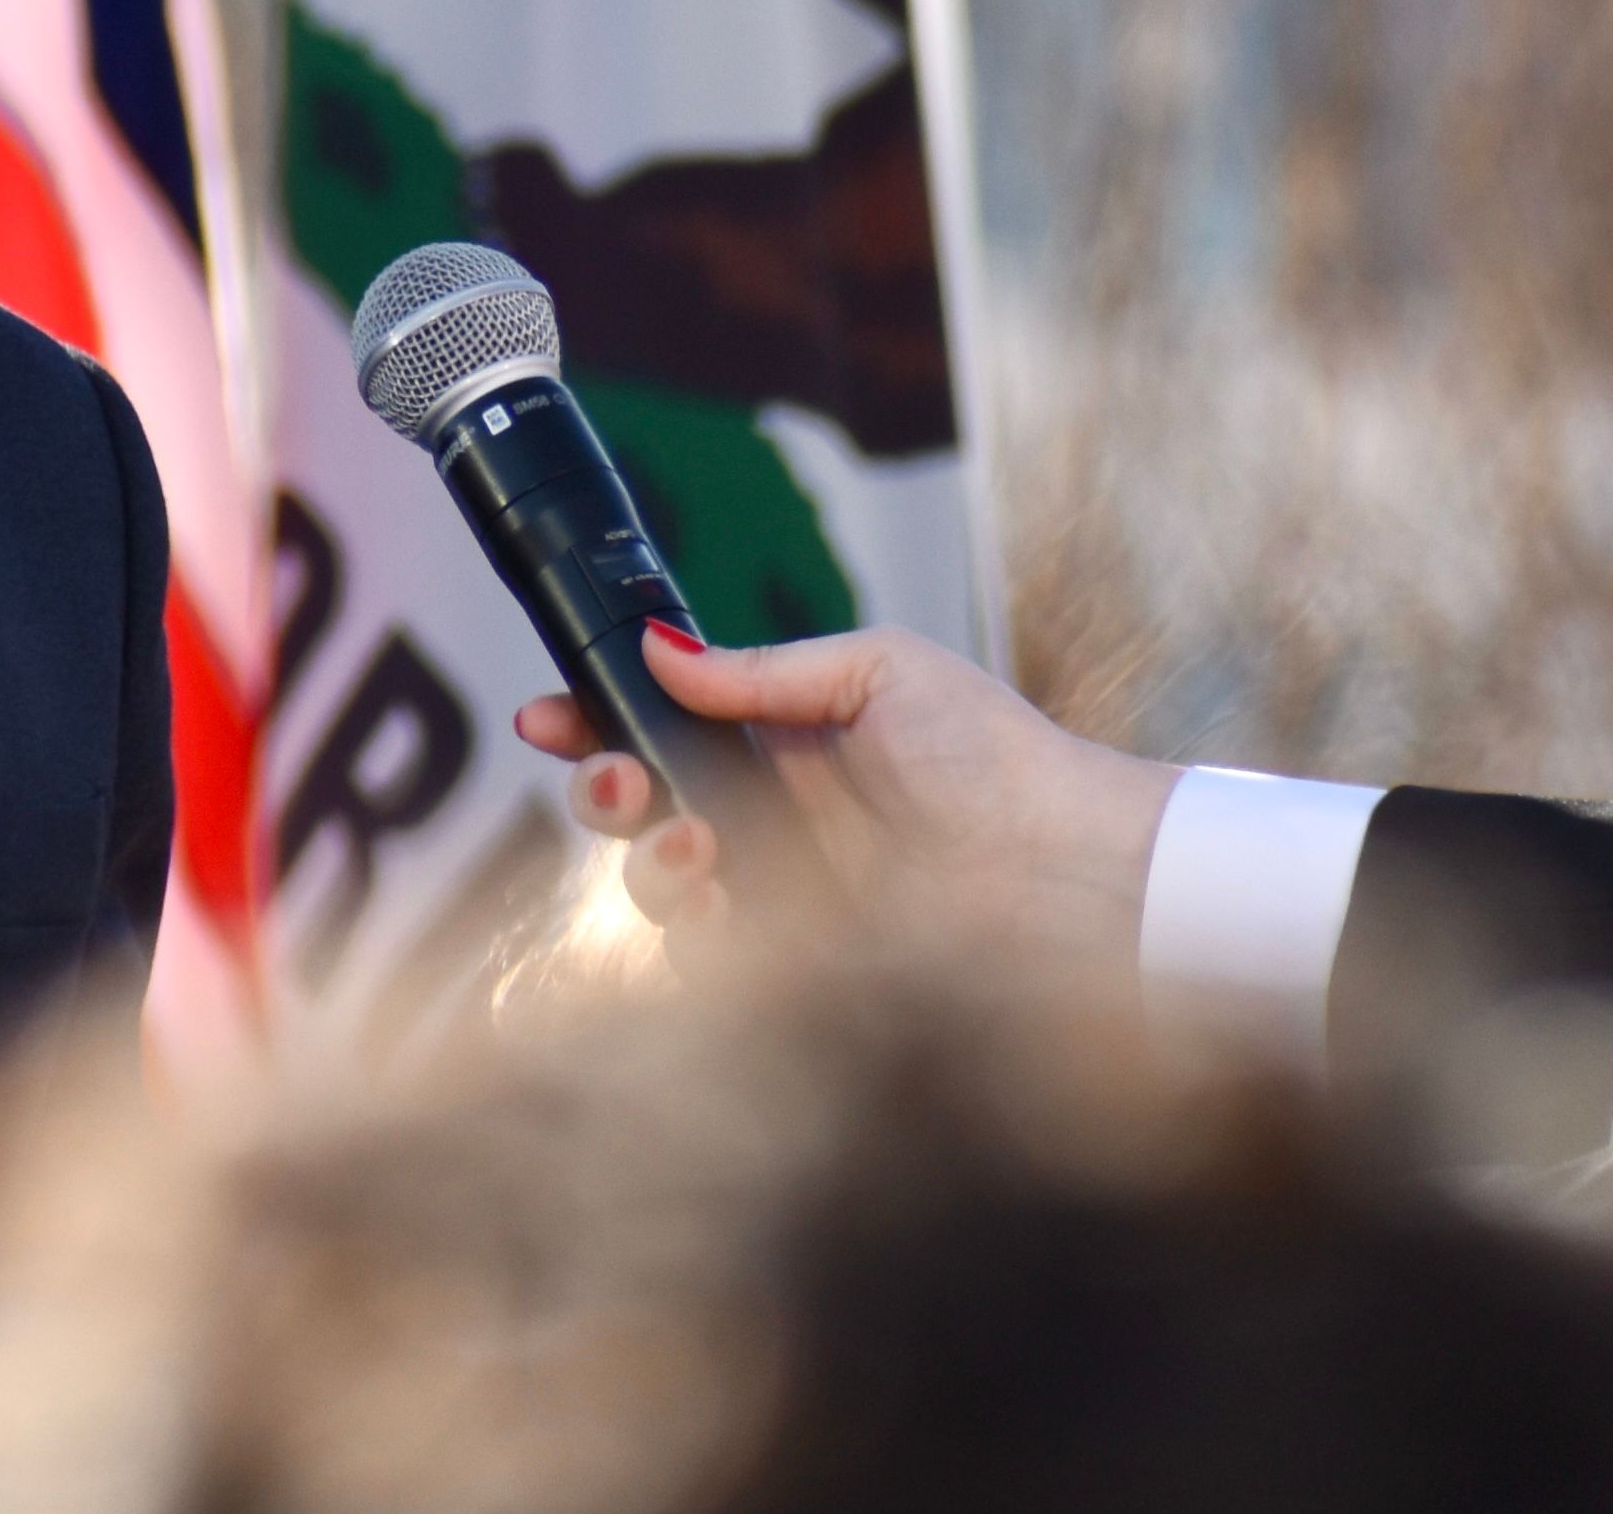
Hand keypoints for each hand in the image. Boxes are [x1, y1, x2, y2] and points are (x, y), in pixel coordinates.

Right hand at [520, 626, 1174, 969]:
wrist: (1067, 871)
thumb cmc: (998, 761)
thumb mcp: (879, 672)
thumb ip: (760, 669)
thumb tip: (657, 650)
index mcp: (786, 734)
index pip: (666, 722)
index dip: (597, 716)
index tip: (546, 715)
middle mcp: (772, 813)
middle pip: (642, 804)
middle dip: (601, 786)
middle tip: (610, 779)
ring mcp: (779, 890)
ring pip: (658, 882)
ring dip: (649, 858)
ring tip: (697, 843)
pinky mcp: (795, 963)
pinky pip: (702, 958)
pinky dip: (687, 930)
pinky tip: (716, 899)